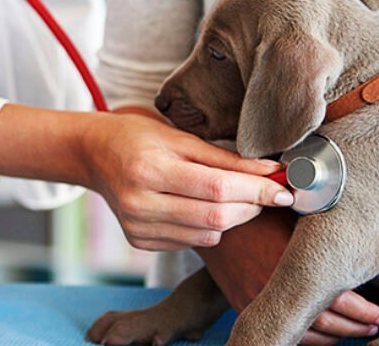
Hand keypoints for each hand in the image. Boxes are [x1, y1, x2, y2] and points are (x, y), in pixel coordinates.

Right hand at [0, 104, 291, 249]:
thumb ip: (224, 157)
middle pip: (214, 217)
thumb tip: (270, 169)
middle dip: (251, 206)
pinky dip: (208, 227)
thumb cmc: (139, 137)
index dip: (256, 190)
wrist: (94, 155)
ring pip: (206, 235)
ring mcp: (137, 226)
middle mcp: (139, 202)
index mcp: (149, 168)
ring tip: (238, 197)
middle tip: (269, 192)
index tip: (284, 187)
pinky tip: (203, 208)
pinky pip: (190, 241)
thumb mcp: (180, 137)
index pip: (216, 188)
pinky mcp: (139, 241)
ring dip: (233, 219)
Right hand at [197, 212, 378, 344]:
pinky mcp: (244, 306)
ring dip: (335, 337)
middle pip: (325, 323)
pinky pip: (281, 332)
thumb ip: (322, 235)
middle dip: (356, 327)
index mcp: (291, 264)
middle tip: (375, 325)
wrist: (212, 219)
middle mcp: (274, 288)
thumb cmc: (258, 212)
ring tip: (356, 331)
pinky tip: (323, 334)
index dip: (363, 311)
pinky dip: (307, 339)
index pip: (337, 300)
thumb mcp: (293, 215)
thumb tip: (363, 236)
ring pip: (304, 335)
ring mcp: (256, 301)